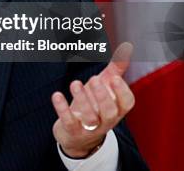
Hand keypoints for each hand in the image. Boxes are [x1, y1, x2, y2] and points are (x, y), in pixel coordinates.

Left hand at [51, 42, 134, 157]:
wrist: (77, 136)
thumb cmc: (94, 106)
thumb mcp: (104, 87)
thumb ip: (115, 69)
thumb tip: (127, 47)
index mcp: (116, 109)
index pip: (127, 103)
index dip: (122, 91)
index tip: (114, 78)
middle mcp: (105, 120)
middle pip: (109, 112)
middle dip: (103, 96)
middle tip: (94, 79)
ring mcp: (89, 128)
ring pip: (90, 118)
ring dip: (82, 100)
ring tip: (75, 83)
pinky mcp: (72, 130)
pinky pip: (69, 122)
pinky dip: (62, 109)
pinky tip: (57, 94)